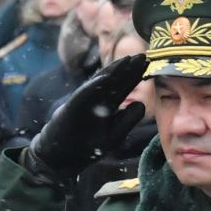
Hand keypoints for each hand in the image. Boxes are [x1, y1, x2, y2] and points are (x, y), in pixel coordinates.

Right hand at [27, 53, 148, 181]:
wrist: (62, 155)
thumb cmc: (87, 146)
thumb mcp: (114, 135)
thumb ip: (128, 121)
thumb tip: (141, 104)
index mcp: (108, 104)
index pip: (124, 86)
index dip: (136, 75)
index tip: (148, 63)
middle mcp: (98, 99)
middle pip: (116, 80)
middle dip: (129, 68)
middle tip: (143, 55)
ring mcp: (85, 100)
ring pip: (101, 82)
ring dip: (113, 71)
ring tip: (127, 60)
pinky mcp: (73, 106)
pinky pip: (84, 93)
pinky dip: (94, 86)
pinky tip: (106, 78)